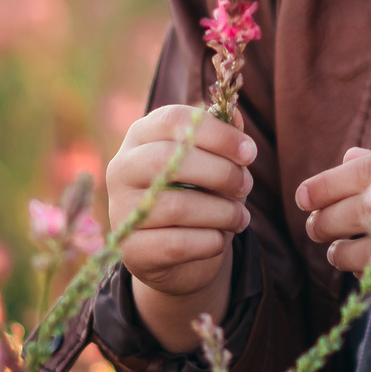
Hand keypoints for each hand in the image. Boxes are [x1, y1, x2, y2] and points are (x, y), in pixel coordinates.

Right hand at [108, 106, 253, 299]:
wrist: (179, 256)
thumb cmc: (199, 195)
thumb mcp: (214, 163)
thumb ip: (223, 139)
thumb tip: (236, 115)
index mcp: (142, 136)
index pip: (173, 120)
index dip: (217, 134)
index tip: (249, 152)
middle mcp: (122, 168)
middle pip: (170, 159)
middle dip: (221, 172)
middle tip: (246, 185)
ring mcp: (121, 209)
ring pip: (178, 206)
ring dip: (223, 212)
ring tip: (240, 217)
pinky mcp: (130, 248)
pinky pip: (177, 244)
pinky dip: (210, 241)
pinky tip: (219, 239)